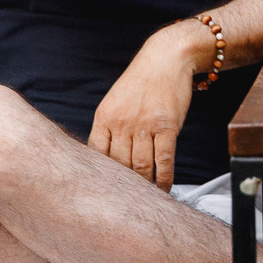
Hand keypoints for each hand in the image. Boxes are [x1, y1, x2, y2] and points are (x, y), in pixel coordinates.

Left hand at [89, 21, 208, 189]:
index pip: (96, 155)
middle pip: (118, 165)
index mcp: (104, 117)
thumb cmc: (142, 81)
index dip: (99, 176)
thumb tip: (106, 157)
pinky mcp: (167, 126)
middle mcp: (121, 122)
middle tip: (124, 204)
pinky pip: (164, 160)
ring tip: (146, 201)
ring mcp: (144, 125)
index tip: (102, 191)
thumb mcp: (116, 101)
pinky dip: (164, 178)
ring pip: (140, 166)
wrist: (167, 58)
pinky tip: (165, 188)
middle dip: (121, 187)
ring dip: (144, 186)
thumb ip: (110, 127)